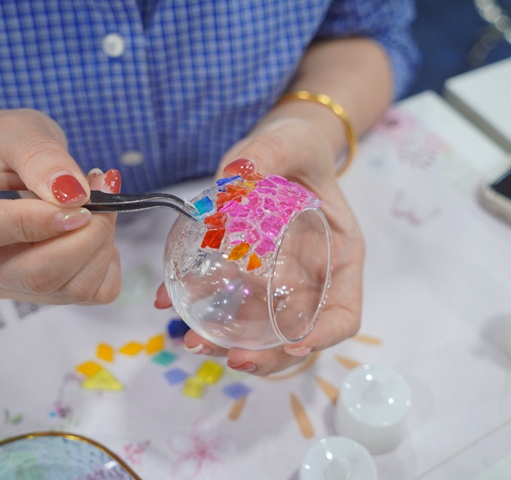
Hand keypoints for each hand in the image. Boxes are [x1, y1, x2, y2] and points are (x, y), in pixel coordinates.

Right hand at [0, 109, 123, 304]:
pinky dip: (108, 258)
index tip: (75, 202)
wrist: (8, 169)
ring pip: (70, 288)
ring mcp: (7, 286)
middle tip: (101, 188)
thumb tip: (72, 192)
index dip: (24, 223)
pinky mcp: (47, 295)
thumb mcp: (12, 129)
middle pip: (33, 276)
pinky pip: (93, 292)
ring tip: (99, 198)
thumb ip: (37, 154)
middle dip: (85, 233)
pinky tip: (94, 227)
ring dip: (102, 240)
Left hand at [156, 116, 364, 374]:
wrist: (278, 149)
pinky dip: (198, 306)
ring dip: (225, 343)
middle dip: (266, 356)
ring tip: (190, 340)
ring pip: (256, 328)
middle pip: (295, 332)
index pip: (344, 312)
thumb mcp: (293, 142)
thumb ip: (271, 152)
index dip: (324, 335)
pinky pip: (223, 299)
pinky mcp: (243, 274)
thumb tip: (238, 172)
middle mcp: (309, 278)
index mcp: (339, 256)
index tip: (294, 344)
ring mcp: (275, 281)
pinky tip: (167, 300)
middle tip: (232, 359)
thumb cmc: (300, 148)